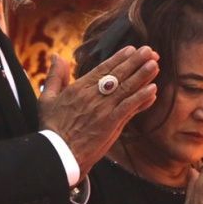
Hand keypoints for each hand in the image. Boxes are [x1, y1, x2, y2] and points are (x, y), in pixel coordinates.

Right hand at [38, 46, 159, 174]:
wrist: (57, 154)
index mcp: (79, 88)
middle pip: (118, 75)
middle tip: (150, 51)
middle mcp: (93, 96)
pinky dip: (141, 98)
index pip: (103, 69)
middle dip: (135, 61)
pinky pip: (129, 107)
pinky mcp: (110, 123)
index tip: (132, 49)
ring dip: (142, 75)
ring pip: (126, 88)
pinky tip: (152, 90)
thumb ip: (55, 76)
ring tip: (155, 64)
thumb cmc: (52, 128)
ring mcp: (103, 109)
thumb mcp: (47, 98)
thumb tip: (58, 56)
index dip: (119, 58)